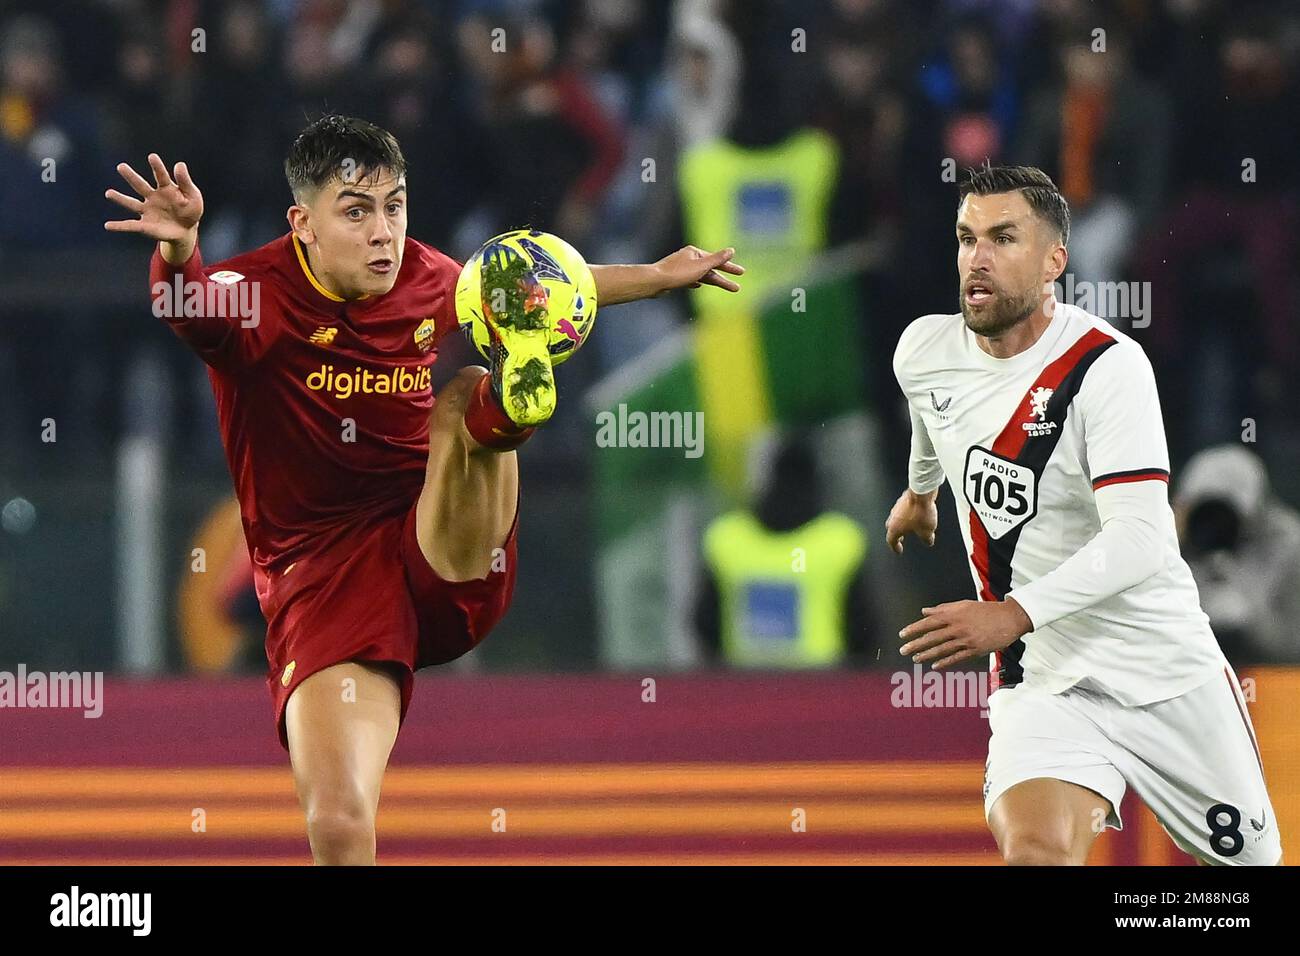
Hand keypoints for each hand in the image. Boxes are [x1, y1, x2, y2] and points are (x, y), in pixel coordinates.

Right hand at [105, 153, 203, 261]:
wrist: (186, 229)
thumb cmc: (190, 209)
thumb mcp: (193, 196)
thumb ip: (185, 182)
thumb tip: (179, 164)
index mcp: (166, 188)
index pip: (160, 176)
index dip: (157, 167)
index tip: (152, 157)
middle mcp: (153, 197)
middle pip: (140, 185)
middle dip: (131, 177)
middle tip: (121, 166)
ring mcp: (147, 211)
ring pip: (131, 203)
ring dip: (120, 199)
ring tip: (108, 193)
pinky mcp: (145, 225)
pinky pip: (130, 225)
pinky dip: (119, 226)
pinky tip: (108, 225)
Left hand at [654, 245, 744, 293]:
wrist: (654, 282)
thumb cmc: (678, 273)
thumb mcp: (701, 265)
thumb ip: (717, 259)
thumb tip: (731, 250)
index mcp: (695, 252)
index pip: (717, 260)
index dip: (730, 267)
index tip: (742, 273)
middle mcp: (688, 258)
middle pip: (710, 269)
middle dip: (724, 278)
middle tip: (737, 287)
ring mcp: (681, 268)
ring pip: (702, 275)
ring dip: (714, 282)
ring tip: (724, 289)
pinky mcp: (674, 278)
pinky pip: (690, 279)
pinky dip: (697, 281)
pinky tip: (699, 286)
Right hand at [885, 488, 937, 553]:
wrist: (921, 492)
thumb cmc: (921, 512)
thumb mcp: (927, 531)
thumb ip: (927, 539)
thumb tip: (928, 542)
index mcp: (894, 528)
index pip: (891, 541)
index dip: (895, 548)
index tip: (899, 551)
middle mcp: (893, 518)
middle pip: (891, 529)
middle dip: (897, 535)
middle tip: (902, 539)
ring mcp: (896, 507)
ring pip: (896, 519)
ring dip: (902, 524)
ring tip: (911, 526)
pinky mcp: (902, 500)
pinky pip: (902, 511)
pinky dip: (906, 515)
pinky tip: (915, 515)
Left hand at [899, 598, 1032, 668]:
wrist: (1009, 618)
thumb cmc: (985, 610)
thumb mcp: (963, 605)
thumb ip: (942, 608)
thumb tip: (924, 611)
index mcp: (954, 614)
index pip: (929, 622)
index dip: (914, 629)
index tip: (902, 635)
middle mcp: (958, 627)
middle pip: (933, 637)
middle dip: (916, 644)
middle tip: (903, 650)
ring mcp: (966, 640)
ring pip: (942, 649)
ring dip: (927, 655)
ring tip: (915, 658)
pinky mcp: (975, 650)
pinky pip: (957, 657)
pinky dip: (945, 662)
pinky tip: (934, 666)